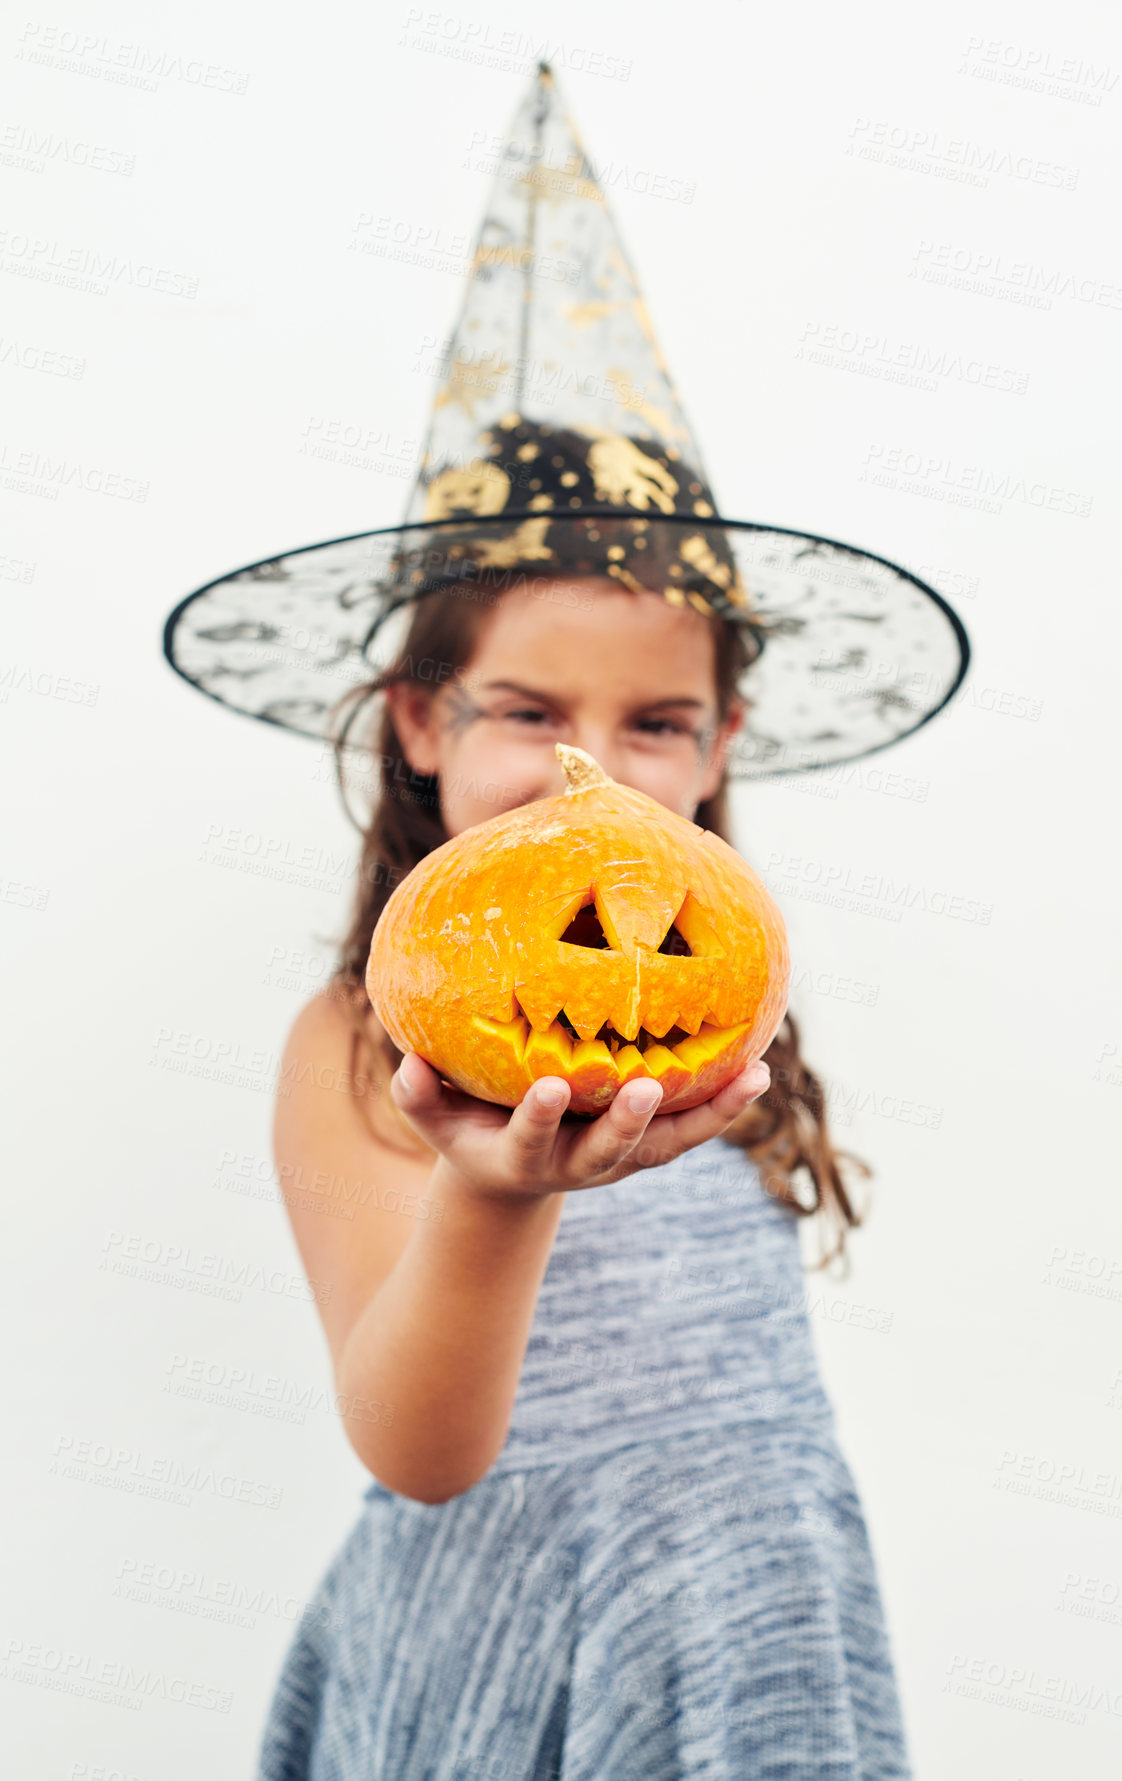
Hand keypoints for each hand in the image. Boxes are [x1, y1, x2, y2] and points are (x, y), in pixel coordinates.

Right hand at [388, 1054, 770, 1201]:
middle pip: (609, 1151)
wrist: (511, 1173)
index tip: (549, 1091)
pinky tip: (760, 1072)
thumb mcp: (435, 1119)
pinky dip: (724, 1105)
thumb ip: (419, 1096)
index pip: (531, 1139)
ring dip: (708, 1115)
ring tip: (752, 1079)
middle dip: (627, 1123)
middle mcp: (578, 1163)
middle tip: (645, 1089)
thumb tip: (406, 1062)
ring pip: (666, 1143)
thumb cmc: (468, 1130)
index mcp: (524, 1156)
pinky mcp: (649, 1146)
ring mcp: (619, 1157)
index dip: (540, 1119)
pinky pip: (692, 1127)